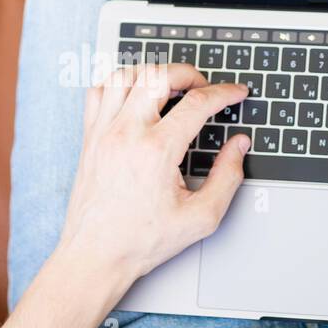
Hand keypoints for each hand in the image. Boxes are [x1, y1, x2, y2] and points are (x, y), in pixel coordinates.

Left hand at [55, 63, 250, 302]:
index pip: (197, 103)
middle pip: (159, 75)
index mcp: (156, 151)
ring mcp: (103, 132)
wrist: (96, 255)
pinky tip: (134, 93)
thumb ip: (228, 177)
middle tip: (204, 87)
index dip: (224, 93)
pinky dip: (119, 82)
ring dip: (153, 72)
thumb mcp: (201, 218)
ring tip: (170, 85)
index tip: (236, 93)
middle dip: (189, 73)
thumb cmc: (141, 241)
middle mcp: (126, 134)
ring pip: (125, 74)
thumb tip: (238, 147)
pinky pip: (98, 90)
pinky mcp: (89, 137)